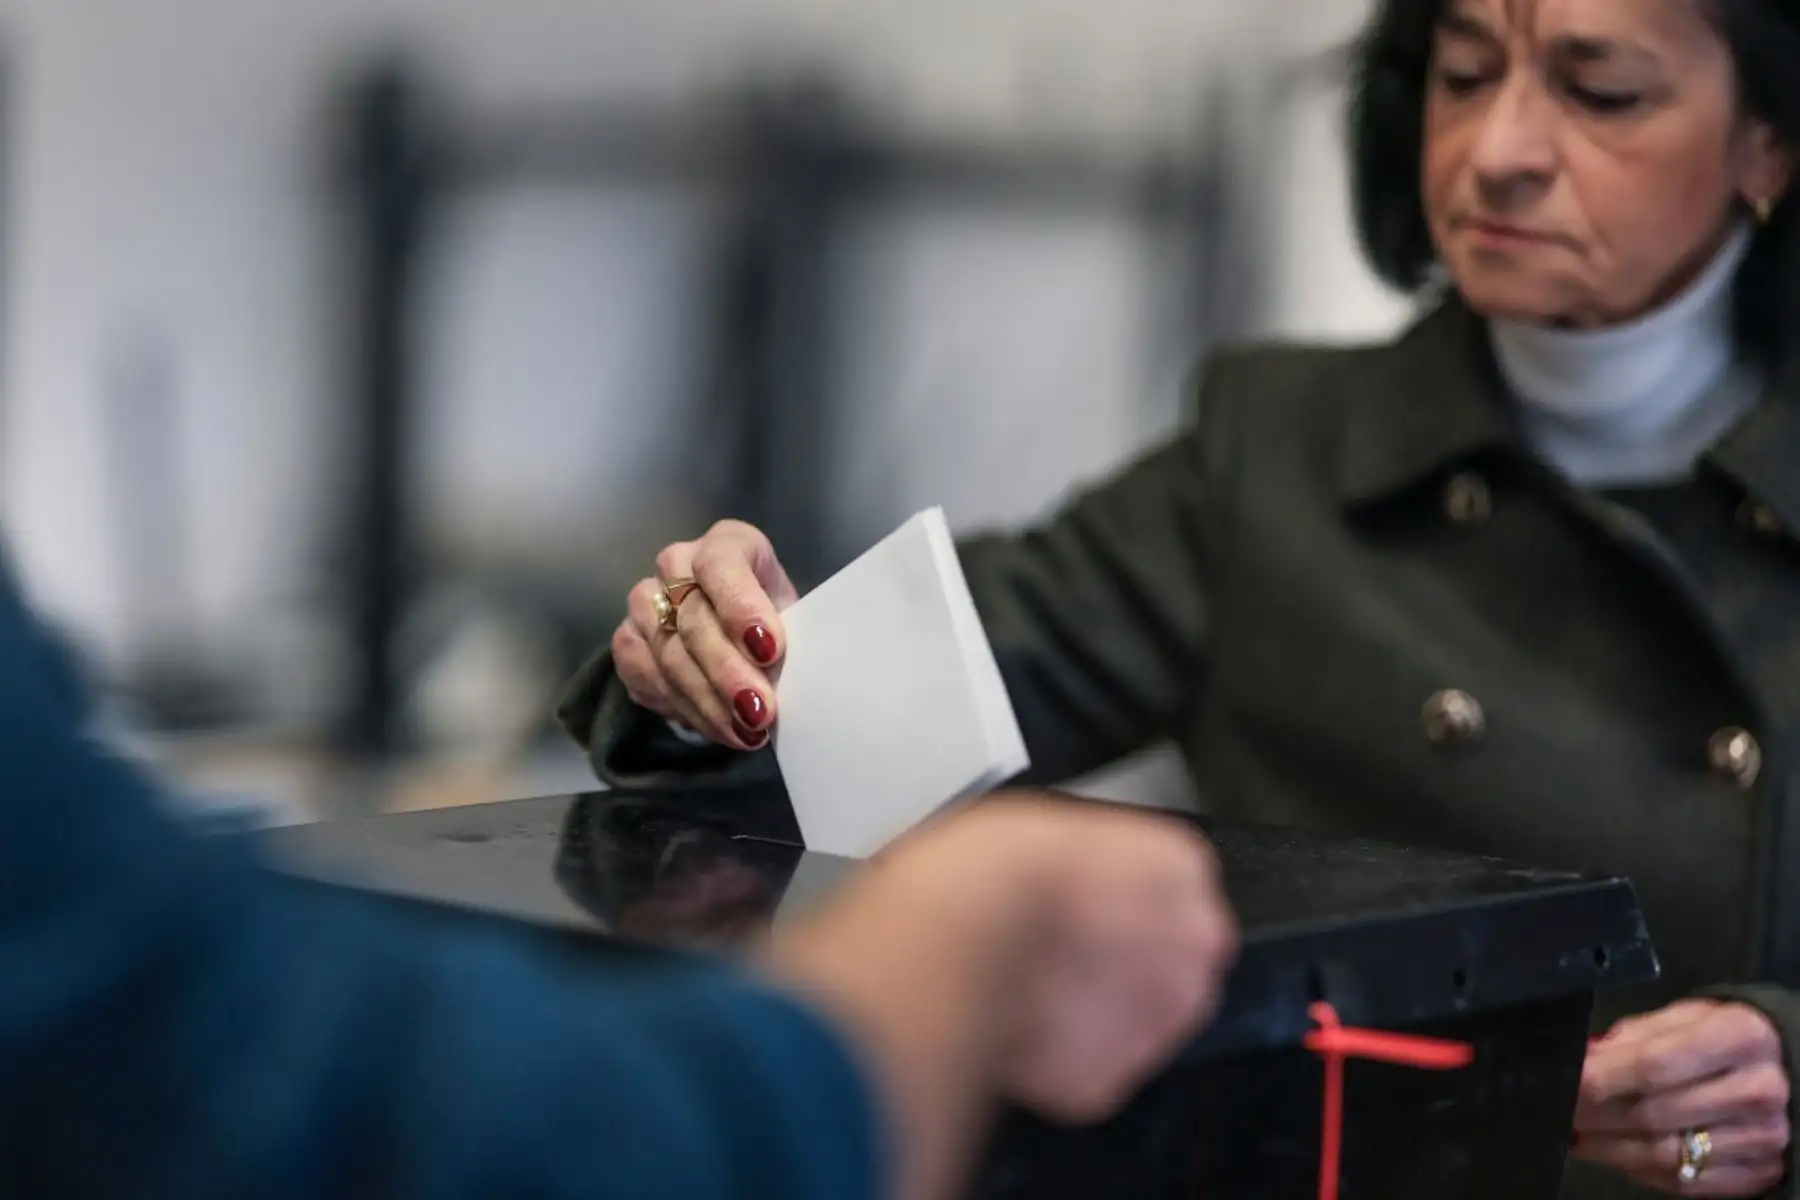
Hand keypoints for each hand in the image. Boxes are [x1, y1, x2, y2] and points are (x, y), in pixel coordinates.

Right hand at [613, 520, 797, 750]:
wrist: (739, 634)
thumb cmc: (776, 621)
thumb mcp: (795, 618)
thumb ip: (790, 636)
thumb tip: (790, 683)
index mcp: (727, 543)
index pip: (722, 564)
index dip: (742, 607)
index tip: (768, 650)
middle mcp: (677, 562)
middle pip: (694, 619)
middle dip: (728, 672)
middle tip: (759, 712)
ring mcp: (645, 600)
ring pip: (669, 656)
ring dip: (709, 702)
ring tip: (745, 732)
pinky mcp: (627, 639)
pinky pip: (648, 678)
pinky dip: (686, 709)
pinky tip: (718, 728)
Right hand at [765, 794, 1236, 1199]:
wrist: (955, 938)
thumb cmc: (986, 871)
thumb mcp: (1045, 823)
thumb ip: (1087, 863)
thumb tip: (1068, 878)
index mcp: (1178, 869)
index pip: (1175, 891)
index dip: (1121, 905)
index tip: (1086, 910)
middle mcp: (1190, 947)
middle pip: (1168, 964)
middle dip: (1115, 967)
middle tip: (1055, 955)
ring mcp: (1156, 1022)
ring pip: (1129, 1025)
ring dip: (1088, 1014)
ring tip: (1025, 990)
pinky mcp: (1106, 1080)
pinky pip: (1082, 1072)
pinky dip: (1051, 1059)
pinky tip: (1011, 1025)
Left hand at [1575, 999, 1789, 1195]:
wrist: (1781, 1072)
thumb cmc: (1719, 1038)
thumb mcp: (1683, 1017)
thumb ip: (1634, 1036)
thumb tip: (1585, 1060)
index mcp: (1740, 1036)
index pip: (1653, 1064)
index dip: (1601, 1078)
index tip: (1566, 1084)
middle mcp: (1760, 1090)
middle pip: (1653, 1113)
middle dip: (1595, 1116)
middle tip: (1562, 1113)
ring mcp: (1764, 1138)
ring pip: (1663, 1154)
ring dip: (1608, 1149)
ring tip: (1577, 1136)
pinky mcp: (1759, 1174)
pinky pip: (1683, 1183)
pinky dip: (1638, 1171)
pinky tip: (1613, 1155)